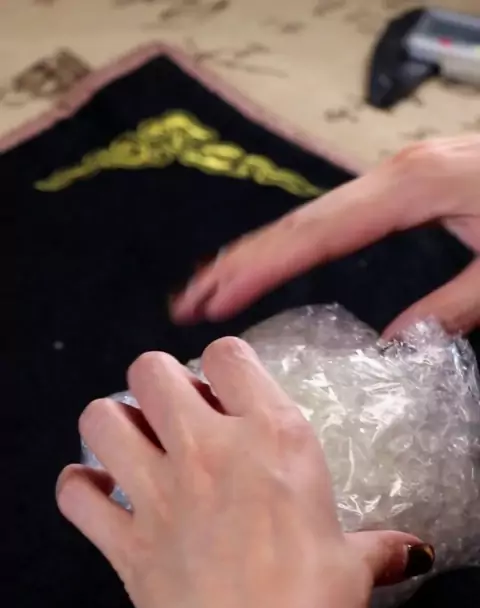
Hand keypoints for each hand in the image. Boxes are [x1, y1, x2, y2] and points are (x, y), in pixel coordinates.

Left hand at [56, 340, 433, 607]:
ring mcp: (156, 492)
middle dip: (158, 384)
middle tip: (174, 417)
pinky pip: (74, 496)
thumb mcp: (354, 566)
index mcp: (270, 437)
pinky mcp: (122, 540)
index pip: (229, 355)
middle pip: (150, 369)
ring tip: (130, 445)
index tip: (226, 393)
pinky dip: (80, 492)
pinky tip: (98, 497)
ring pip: (100, 418)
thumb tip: (412, 552)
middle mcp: (207, 449)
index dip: (223, 367)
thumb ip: (377, 547)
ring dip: (111, 425)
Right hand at [170, 136, 479, 338]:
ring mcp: (397, 175)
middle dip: (240, 260)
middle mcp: (390, 177)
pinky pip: (338, 216)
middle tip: (190, 298)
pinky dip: (300, 243)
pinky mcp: (408, 182)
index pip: (312, 235)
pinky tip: (283, 263)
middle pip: (298, 222)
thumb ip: (450, 305)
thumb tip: (395, 344)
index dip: (257, 267)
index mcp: (407, 189)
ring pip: (313, 217)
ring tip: (218, 286)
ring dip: (263, 252)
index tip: (213, 295)